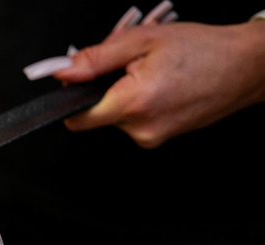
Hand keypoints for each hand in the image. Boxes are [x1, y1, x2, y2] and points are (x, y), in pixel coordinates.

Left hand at [53, 20, 264, 147]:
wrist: (246, 66)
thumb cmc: (203, 49)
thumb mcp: (142, 40)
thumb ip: (96, 58)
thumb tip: (63, 71)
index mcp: (133, 103)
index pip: (78, 118)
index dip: (72, 97)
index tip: (77, 82)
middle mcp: (141, 128)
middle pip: (98, 113)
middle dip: (105, 87)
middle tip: (129, 64)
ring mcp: (152, 137)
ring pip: (116, 116)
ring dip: (123, 94)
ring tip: (150, 73)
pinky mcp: (160, 138)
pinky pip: (135, 121)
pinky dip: (138, 103)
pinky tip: (159, 86)